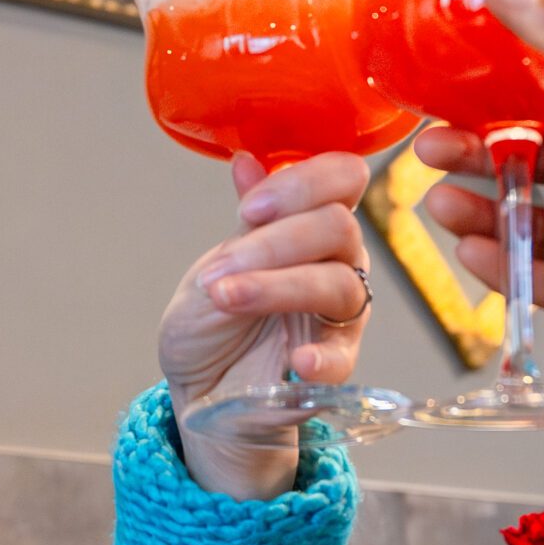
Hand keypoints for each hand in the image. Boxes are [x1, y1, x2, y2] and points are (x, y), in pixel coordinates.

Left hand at [157, 151, 372, 498]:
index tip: (252, 207)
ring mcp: (341, 313)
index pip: (341, 178)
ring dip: (276, 288)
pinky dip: (322, 357)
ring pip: (337, 284)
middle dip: (274, 243)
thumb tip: (246, 160)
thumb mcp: (219, 262)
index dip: (304, 183)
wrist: (200, 384)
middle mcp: (338, 260)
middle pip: (337, 228)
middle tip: (220, 270)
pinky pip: (343, 356)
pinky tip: (296, 361)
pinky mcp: (336, 363)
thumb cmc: (212, 317)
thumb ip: (248, 220)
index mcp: (312, 223)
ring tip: (226, 299)